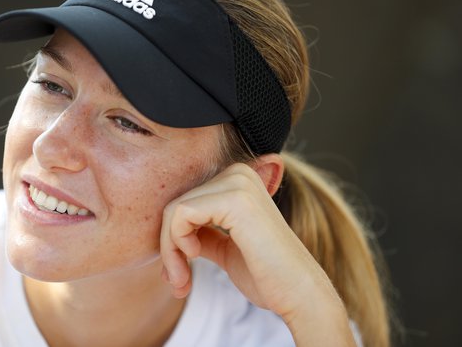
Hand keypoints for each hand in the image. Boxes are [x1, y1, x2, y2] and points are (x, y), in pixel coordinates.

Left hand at [160, 161, 355, 344]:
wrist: (299, 295)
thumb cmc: (266, 276)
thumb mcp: (225, 248)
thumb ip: (202, 234)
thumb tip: (168, 233)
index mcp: (238, 180)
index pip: (185, 201)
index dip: (173, 238)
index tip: (178, 273)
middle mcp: (238, 173)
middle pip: (175, 203)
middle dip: (169, 247)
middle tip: (177, 282)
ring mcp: (238, 183)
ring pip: (174, 210)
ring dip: (170, 250)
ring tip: (182, 280)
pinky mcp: (234, 199)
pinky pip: (181, 213)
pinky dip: (176, 243)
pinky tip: (194, 259)